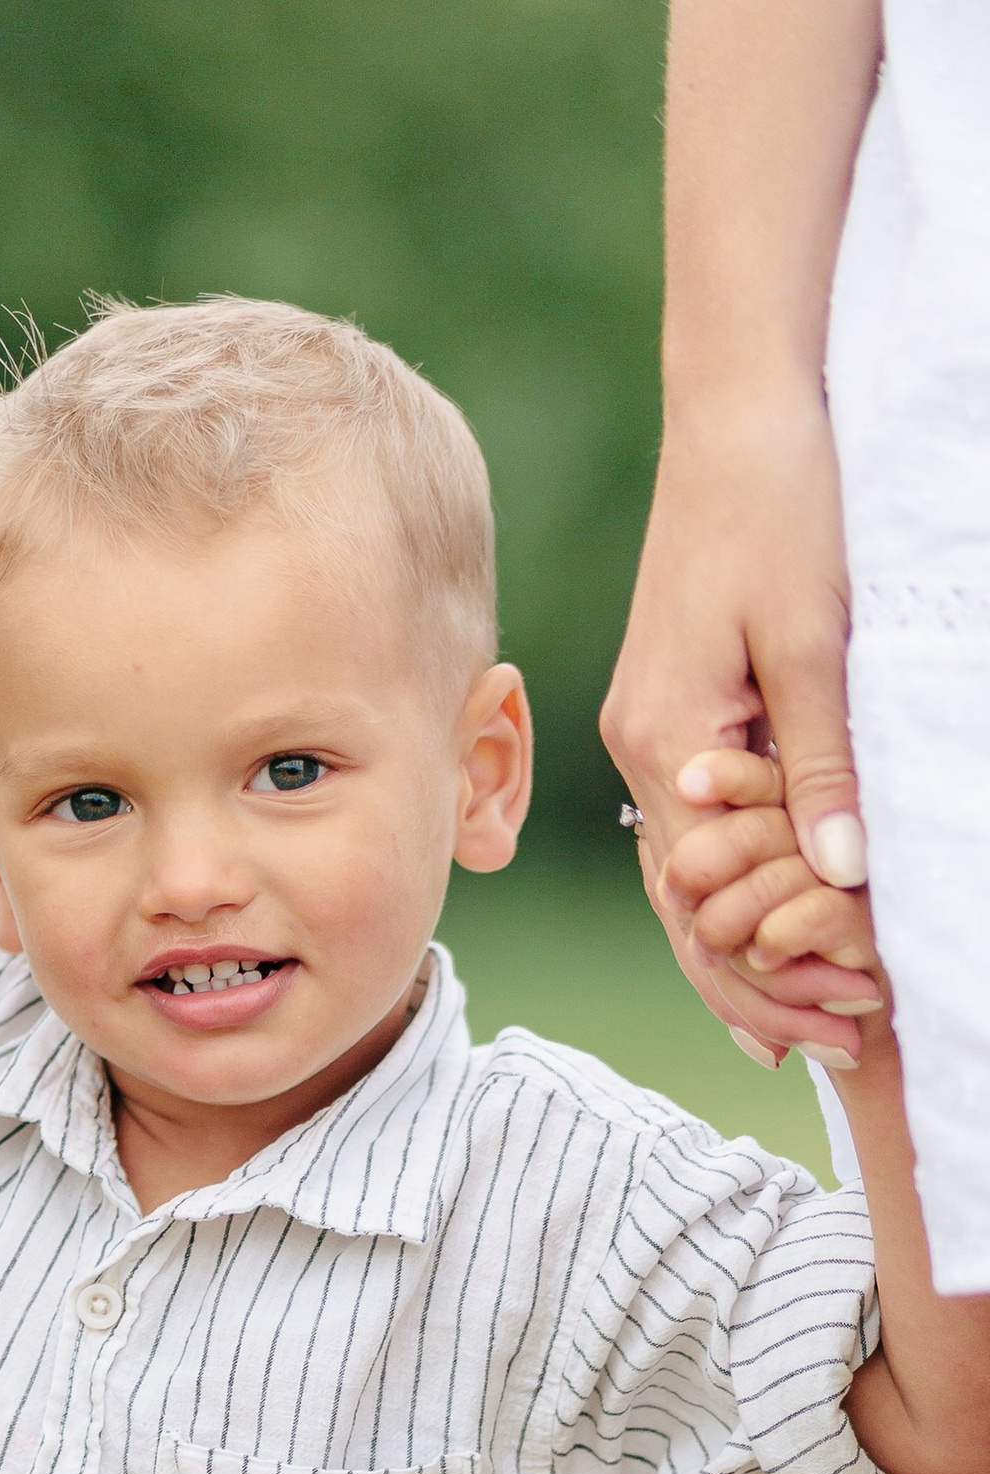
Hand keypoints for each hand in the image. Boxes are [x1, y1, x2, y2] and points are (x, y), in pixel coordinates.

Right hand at [601, 393, 869, 1055]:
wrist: (739, 412)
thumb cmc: (778, 505)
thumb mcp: (812, 638)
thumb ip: (819, 761)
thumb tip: (838, 873)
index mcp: (664, 744)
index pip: (706, 903)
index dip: (771, 975)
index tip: (842, 1024)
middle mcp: (642, 753)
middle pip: (691, 910)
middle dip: (761, 986)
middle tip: (838, 1049)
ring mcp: (651, 735)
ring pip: (693, 879)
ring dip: (752, 947)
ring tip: (815, 1017)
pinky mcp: (674, 711)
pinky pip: (700, 830)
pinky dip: (739, 886)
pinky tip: (776, 924)